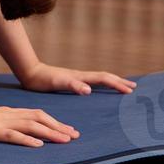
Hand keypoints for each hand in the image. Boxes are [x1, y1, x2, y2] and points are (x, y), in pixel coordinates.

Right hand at [0, 99, 79, 147]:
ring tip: (65, 141)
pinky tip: (38, 146)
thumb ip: (1, 123)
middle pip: (39, 118)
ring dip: (49, 133)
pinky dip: (26, 140)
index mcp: (7, 113)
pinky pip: (12, 135)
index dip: (54, 122)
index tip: (68, 131)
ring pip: (30, 126)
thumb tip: (15, 130)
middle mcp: (8, 115)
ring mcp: (0, 122)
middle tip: (75, 136)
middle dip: (58, 127)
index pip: (36, 115)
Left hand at [16, 62, 135, 95]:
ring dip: (112, 82)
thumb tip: (89, 90)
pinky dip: (100, 85)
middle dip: (119, 81)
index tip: (130, 91)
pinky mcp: (71, 81)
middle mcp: (81, 76)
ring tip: (121, 86)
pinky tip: (98, 90)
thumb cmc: (43, 80)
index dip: (117, 84)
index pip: (104, 79)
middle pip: (104, 77)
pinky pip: (91, 83)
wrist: (30, 73)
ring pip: (99, 79)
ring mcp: (77, 77)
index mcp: (81, 77)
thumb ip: (73, 85)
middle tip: (133, 87)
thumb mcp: (57, 83)